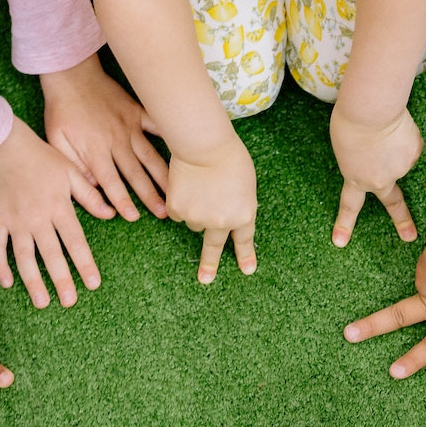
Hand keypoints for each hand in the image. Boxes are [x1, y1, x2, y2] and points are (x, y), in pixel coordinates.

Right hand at [0, 120, 109, 308]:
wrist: (4, 145)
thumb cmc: (41, 156)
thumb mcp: (71, 172)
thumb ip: (90, 195)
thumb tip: (111, 214)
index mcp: (59, 207)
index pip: (76, 242)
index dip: (85, 264)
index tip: (93, 284)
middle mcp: (38, 218)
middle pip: (51, 255)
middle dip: (61, 280)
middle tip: (69, 302)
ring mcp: (15, 221)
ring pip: (24, 257)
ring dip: (33, 281)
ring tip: (42, 302)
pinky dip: (0, 265)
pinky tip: (7, 283)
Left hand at [43, 55, 170, 220]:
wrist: (71, 75)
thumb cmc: (61, 110)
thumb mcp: (56, 140)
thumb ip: (74, 166)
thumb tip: (94, 187)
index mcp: (94, 150)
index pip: (110, 182)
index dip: (122, 201)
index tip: (133, 217)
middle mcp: (116, 140)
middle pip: (136, 173)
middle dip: (150, 195)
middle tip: (164, 213)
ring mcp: (130, 126)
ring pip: (150, 155)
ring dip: (164, 175)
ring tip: (177, 191)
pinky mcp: (137, 112)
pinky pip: (157, 125)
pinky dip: (171, 136)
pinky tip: (186, 148)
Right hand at [166, 140, 257, 283]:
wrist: (204, 146)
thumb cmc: (230, 157)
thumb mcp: (245, 184)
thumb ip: (238, 204)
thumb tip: (226, 215)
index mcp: (243, 215)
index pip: (244, 240)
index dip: (245, 256)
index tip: (247, 271)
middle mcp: (221, 223)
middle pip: (213, 246)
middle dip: (210, 265)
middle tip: (205, 280)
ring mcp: (198, 218)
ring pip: (194, 221)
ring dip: (195, 209)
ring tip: (200, 186)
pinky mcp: (178, 210)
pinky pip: (178, 212)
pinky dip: (180, 201)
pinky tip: (186, 185)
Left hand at [328, 106, 421, 246]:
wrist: (371, 111)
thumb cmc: (350, 123)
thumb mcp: (345, 146)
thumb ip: (361, 159)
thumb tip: (383, 159)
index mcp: (356, 178)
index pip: (350, 206)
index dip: (345, 224)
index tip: (340, 242)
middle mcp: (380, 180)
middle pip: (393, 203)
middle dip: (402, 221)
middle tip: (409, 236)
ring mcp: (400, 168)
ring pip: (400, 157)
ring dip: (394, 145)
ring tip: (384, 129)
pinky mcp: (414, 153)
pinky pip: (410, 144)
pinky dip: (404, 135)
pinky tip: (397, 127)